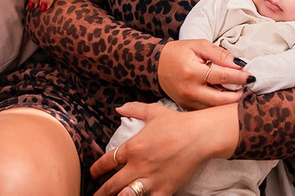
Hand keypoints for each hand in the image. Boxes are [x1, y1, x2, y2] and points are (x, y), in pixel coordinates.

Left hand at [91, 102, 237, 195]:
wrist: (201, 136)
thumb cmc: (178, 123)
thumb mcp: (154, 111)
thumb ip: (134, 109)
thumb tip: (119, 108)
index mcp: (132, 147)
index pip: (107, 161)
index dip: (97, 169)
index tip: (93, 173)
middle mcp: (138, 166)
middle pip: (111, 185)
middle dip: (101, 191)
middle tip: (96, 195)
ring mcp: (150, 179)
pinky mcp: (164, 189)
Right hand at [156, 39, 249, 109]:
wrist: (156, 65)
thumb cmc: (179, 52)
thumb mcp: (199, 46)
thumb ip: (220, 54)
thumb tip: (240, 63)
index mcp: (192, 72)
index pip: (222, 76)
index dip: (239, 77)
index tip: (251, 76)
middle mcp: (190, 90)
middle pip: (221, 99)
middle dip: (237, 94)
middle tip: (247, 87)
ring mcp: (187, 101)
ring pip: (214, 107)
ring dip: (229, 102)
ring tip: (238, 92)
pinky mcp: (186, 107)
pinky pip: (206, 109)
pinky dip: (218, 105)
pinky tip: (225, 97)